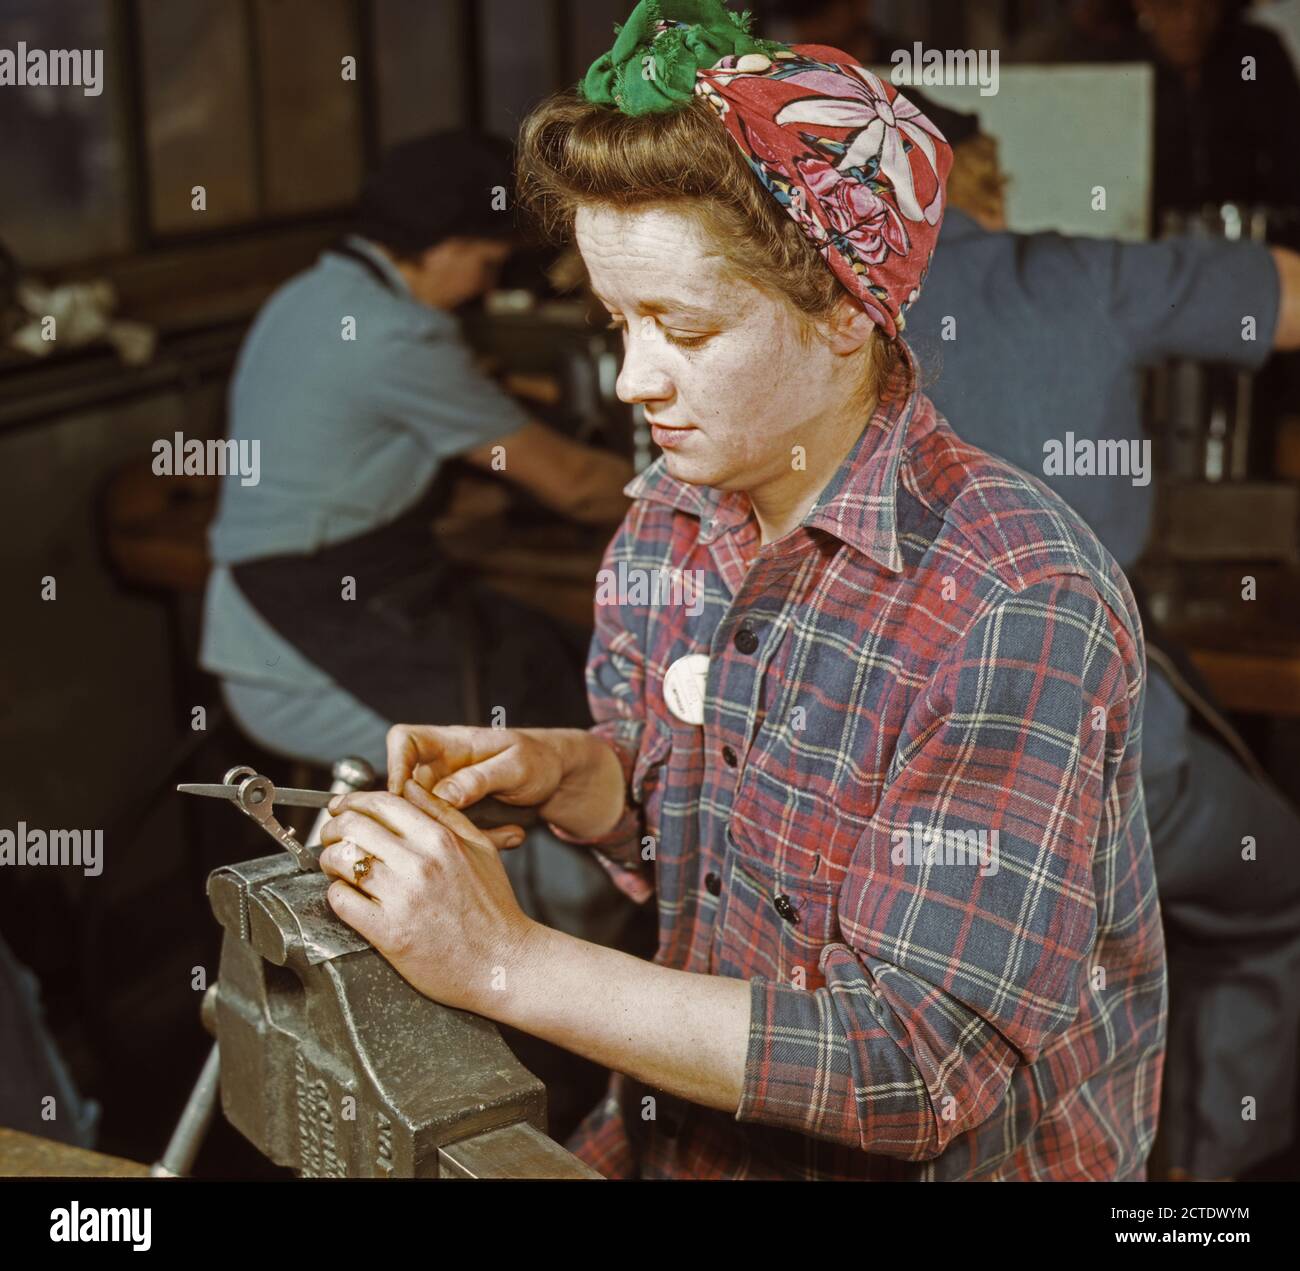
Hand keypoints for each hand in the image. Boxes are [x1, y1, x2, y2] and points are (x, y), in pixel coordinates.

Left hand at [318, 782, 538, 1012]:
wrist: (502, 963)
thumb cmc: (494, 909)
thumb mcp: (481, 848)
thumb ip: (444, 814)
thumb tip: (411, 787)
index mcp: (440, 839)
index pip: (381, 803)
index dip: (353, 801)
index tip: (342, 807)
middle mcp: (420, 863)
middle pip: (353, 826)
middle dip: (333, 827)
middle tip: (332, 836)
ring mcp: (403, 898)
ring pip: (342, 860)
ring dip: (330, 859)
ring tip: (336, 867)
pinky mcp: (389, 933)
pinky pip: (342, 900)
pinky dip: (337, 893)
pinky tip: (347, 895)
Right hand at [387, 723, 626, 841]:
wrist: (561, 778)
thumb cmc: (540, 759)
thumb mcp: (516, 765)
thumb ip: (479, 778)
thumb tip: (443, 794)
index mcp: (450, 744)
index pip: (404, 740)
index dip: (395, 763)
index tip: (403, 794)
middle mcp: (441, 769)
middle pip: (408, 791)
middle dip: (430, 818)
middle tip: (461, 833)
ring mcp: (448, 795)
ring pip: (432, 820)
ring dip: (461, 836)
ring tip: (508, 835)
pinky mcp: (460, 817)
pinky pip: (455, 834)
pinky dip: (480, 842)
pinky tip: (513, 837)